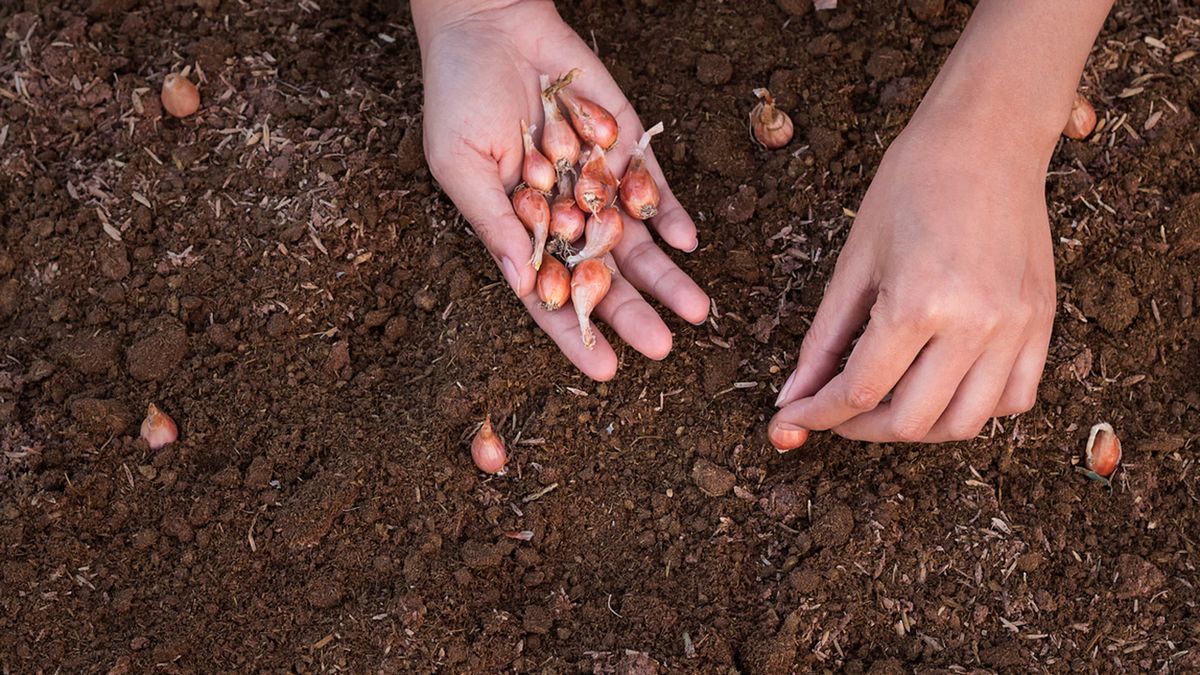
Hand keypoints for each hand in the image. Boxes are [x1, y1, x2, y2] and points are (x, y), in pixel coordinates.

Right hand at [414, 0, 709, 380]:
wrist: (491, 21)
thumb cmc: (459, 94)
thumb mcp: (460, 163)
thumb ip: (493, 221)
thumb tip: (522, 284)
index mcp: (518, 230)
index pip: (551, 294)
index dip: (576, 333)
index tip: (604, 370)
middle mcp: (564, 215)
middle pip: (603, 276)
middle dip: (632, 312)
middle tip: (662, 347)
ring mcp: (598, 181)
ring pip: (638, 241)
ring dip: (667, 276)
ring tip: (697, 310)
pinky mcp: (625, 144)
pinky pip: (653, 186)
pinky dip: (672, 212)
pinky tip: (688, 241)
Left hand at [770, 121, 1055, 445]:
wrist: (987, 138)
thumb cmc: (911, 185)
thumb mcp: (854, 262)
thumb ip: (823, 339)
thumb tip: (793, 396)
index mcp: (918, 304)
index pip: (859, 392)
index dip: (817, 415)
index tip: (792, 419)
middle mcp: (974, 326)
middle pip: (911, 422)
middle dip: (860, 428)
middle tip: (834, 411)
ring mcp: (1017, 329)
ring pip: (964, 423)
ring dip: (916, 427)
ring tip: (885, 404)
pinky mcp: (1042, 323)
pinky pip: (1014, 398)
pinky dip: (974, 408)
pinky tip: (942, 386)